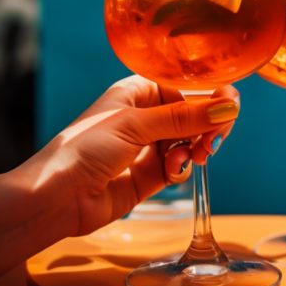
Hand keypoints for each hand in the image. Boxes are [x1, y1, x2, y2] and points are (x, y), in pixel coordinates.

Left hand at [27, 75, 238, 234]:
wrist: (56, 198)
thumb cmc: (83, 149)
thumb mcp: (135, 125)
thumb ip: (184, 117)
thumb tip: (229, 107)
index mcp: (136, 92)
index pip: (184, 87)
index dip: (208, 97)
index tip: (230, 109)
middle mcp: (143, 117)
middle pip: (192, 116)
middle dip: (205, 127)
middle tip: (214, 141)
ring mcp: (146, 147)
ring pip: (189, 142)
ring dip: (194, 150)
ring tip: (191, 159)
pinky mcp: (149, 176)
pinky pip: (179, 166)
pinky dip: (181, 168)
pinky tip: (172, 172)